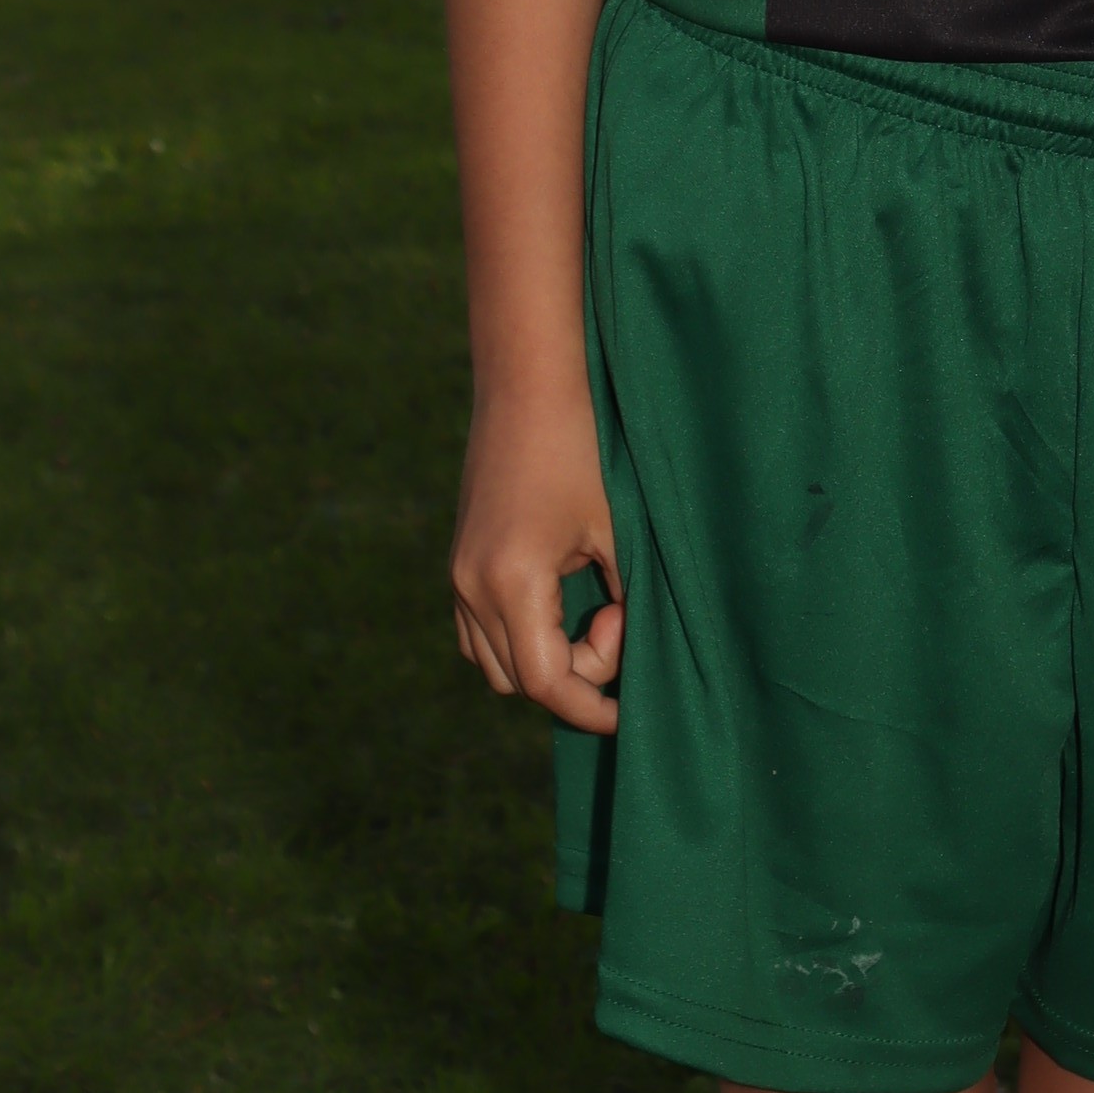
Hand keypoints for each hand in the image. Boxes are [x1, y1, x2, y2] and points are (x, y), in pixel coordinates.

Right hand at [452, 386, 626, 733]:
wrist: (528, 381)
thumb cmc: (584, 444)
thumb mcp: (618, 527)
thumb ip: (625, 597)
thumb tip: (635, 651)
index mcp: (510, 581)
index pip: (545, 682)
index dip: (590, 707)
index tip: (630, 711)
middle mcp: (470, 587)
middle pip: (518, 682)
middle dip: (575, 674)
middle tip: (619, 615)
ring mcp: (458, 575)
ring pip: (494, 663)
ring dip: (545, 659)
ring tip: (597, 606)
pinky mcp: (460, 562)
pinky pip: (481, 631)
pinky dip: (521, 638)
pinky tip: (566, 600)